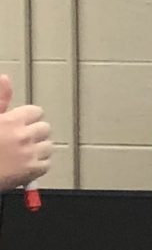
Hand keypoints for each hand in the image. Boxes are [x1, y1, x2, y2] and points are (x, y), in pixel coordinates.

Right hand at [0, 76, 52, 192]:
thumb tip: (5, 78)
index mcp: (11, 121)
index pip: (36, 112)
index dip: (26, 118)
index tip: (19, 124)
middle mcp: (23, 136)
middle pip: (44, 128)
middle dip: (34, 133)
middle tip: (19, 140)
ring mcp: (29, 154)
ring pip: (48, 146)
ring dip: (37, 149)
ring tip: (21, 152)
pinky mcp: (31, 171)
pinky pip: (46, 165)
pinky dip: (37, 166)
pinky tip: (23, 165)